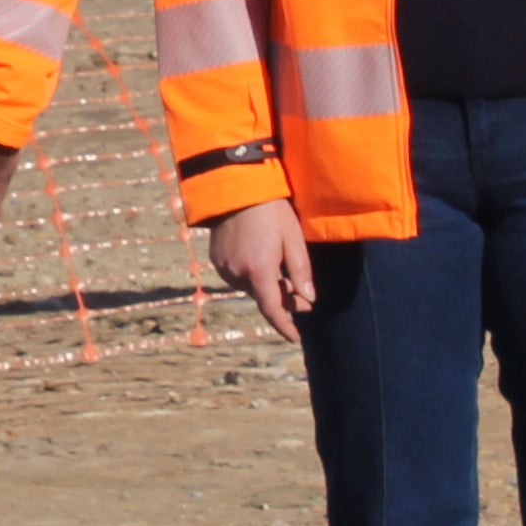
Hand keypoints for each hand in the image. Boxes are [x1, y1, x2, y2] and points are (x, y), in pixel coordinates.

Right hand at [206, 198, 315, 342]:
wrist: (235, 187)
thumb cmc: (270, 210)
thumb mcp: (293, 238)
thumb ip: (300, 271)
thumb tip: (309, 299)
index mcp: (259, 270)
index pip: (272, 309)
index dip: (285, 327)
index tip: (295, 338)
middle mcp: (238, 273)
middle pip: (263, 297)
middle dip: (284, 300)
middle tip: (304, 297)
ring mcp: (224, 267)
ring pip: (250, 287)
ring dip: (267, 286)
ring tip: (282, 273)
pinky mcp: (216, 259)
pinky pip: (237, 276)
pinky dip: (252, 276)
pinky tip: (262, 260)